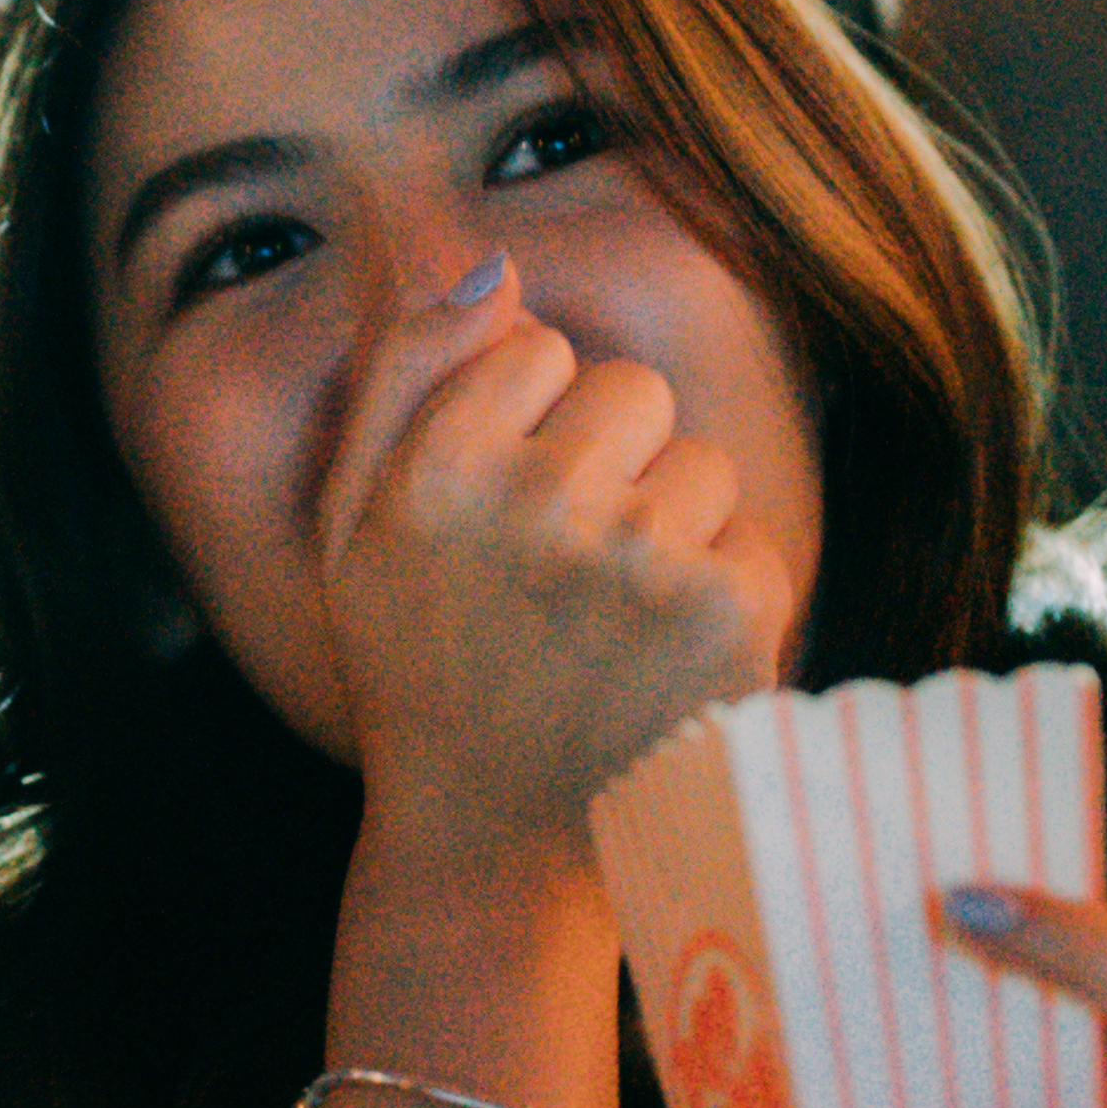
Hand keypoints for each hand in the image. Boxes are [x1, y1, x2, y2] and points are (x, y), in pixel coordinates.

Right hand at [314, 258, 783, 857]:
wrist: (496, 843)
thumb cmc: (420, 669)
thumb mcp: (354, 525)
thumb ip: (404, 377)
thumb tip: (493, 265)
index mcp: (436, 471)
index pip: (533, 343)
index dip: (524, 422)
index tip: (499, 512)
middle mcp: (537, 503)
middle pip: (631, 390)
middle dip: (610, 464)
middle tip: (560, 574)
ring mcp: (642, 560)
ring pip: (701, 462)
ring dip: (670, 528)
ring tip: (611, 623)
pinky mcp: (729, 615)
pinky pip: (752, 537)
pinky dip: (720, 593)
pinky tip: (660, 659)